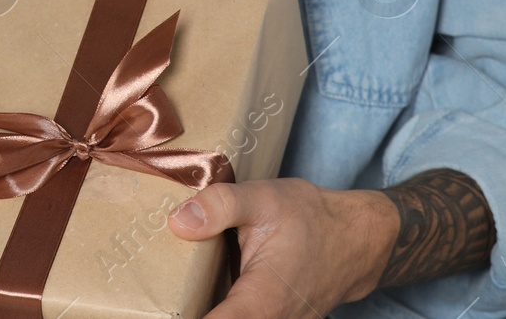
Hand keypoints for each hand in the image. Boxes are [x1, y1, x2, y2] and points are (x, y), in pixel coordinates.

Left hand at [169, 178, 398, 318]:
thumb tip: (178, 222)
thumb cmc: (311, 218)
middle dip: (184, 312)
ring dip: (202, 308)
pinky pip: (242, 317)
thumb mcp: (264, 199)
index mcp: (262, 300)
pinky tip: (193, 296)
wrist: (357, 239)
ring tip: (169, 297)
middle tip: (149, 303)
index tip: (154, 313)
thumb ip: (220, 206)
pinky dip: (220, 308)